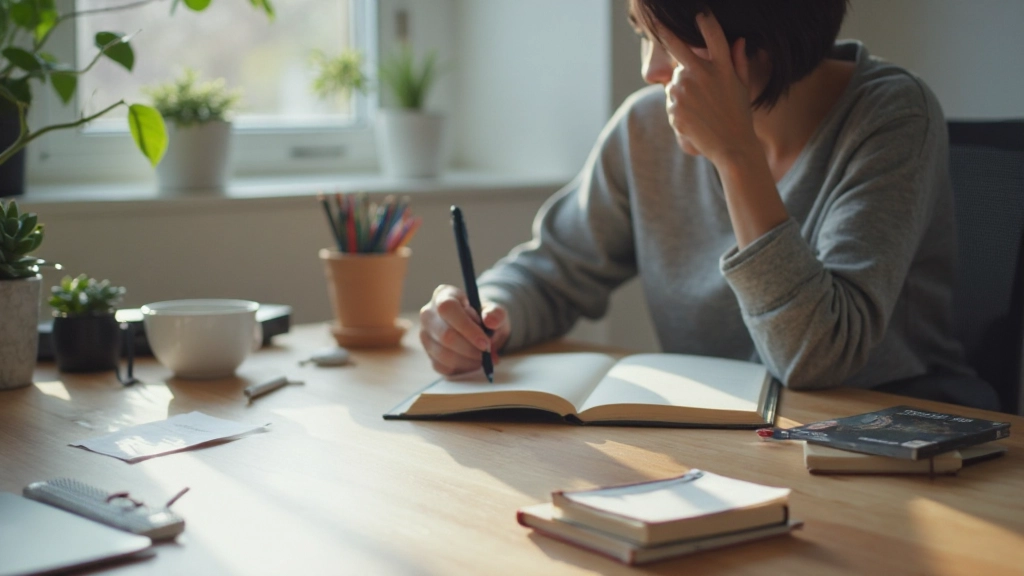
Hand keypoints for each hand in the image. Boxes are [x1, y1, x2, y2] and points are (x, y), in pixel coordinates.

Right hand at [419, 284, 510, 375]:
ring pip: (444, 354)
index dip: (467, 327)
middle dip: (470, 349)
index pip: (448, 309)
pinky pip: (443, 367)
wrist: (480, 329)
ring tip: (484, 358)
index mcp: (443, 295)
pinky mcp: (428, 354)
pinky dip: (462, 368)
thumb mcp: (495, 311)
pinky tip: (474, 362)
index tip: (485, 343)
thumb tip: (490, 320)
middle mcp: (428, 314)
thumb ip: (496, 313)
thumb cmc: (484, 316)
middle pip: (445, 335)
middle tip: (488, 353)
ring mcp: (425, 335)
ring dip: (468, 360)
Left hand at [661, 12, 759, 164]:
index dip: (705, 19)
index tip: (699, 12)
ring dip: (680, 87)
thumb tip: (739, 39)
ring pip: (673, 80)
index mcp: (721, 67)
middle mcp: (701, 74)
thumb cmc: (739, 115)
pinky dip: (677, 105)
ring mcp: (684, 90)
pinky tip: (693, 116)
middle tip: (656, 22)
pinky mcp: (673, 106)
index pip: (713, 35)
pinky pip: (669, 99)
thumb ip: (738, 61)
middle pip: (677, 46)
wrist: (731, 146)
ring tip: (699, 106)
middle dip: (665, 32)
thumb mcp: (742, 86)